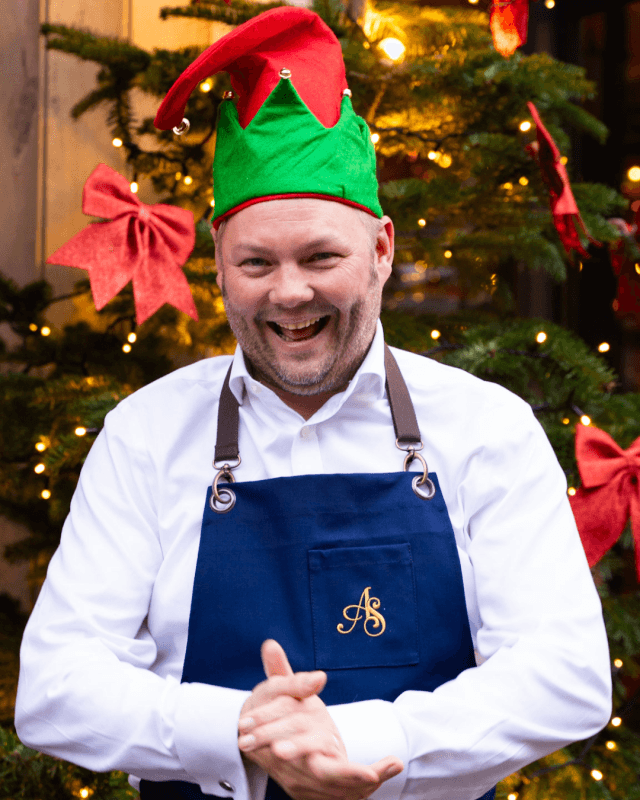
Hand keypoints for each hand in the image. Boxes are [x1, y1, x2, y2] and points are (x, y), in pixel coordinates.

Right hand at [237, 640, 402, 799]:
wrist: (248, 731)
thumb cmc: (266, 705)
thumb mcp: (277, 689)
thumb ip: (296, 683)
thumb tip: (319, 678)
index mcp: (286, 749)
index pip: (318, 767)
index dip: (345, 774)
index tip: (372, 774)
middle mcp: (294, 771)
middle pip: (330, 784)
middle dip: (356, 783)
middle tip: (379, 775)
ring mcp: (300, 783)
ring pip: (337, 793)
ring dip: (364, 785)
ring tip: (392, 765)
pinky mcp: (308, 788)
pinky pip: (337, 794)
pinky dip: (359, 788)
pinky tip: (381, 772)